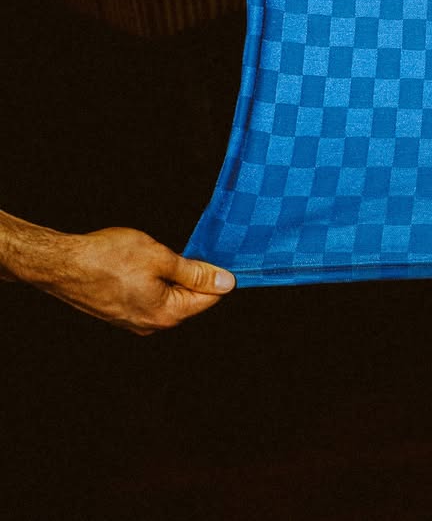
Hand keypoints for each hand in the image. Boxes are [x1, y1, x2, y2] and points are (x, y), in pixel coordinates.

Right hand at [36, 227, 234, 333]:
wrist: (64, 264)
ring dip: (172, 276)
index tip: (216, 255)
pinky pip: (150, 298)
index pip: (208, 299)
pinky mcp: (121, 313)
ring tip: (156, 255)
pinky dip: (154, 281)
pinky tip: (142, 264)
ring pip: (169, 297)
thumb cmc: (108, 258)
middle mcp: (150, 325)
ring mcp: (134, 321)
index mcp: (165, 314)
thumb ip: (195, 272)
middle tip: (182, 249)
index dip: (217, 275)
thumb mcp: (160, 257)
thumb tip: (226, 282)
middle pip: (189, 300)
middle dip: (192, 275)